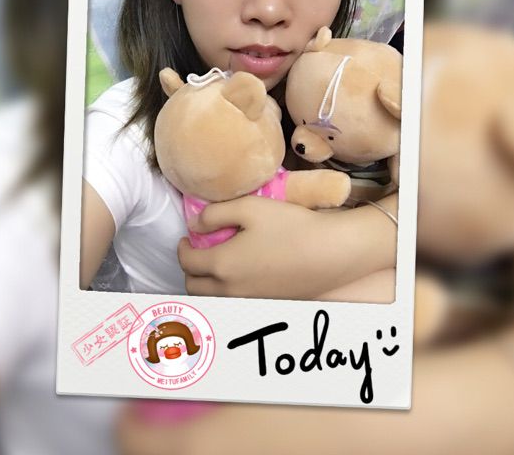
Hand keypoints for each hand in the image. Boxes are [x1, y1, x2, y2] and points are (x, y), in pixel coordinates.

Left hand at [178, 195, 396, 298]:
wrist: (331, 253)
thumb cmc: (290, 226)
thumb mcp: (249, 208)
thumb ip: (215, 214)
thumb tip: (194, 225)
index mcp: (221, 265)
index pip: (187, 262)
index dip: (182, 249)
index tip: (187, 238)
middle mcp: (230, 291)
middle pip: (194, 288)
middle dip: (190, 270)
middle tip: (198, 252)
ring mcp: (249, 302)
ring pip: (213, 300)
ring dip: (207, 284)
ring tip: (218, 263)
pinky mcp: (267, 305)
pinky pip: (235, 303)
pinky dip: (227, 292)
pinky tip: (243, 274)